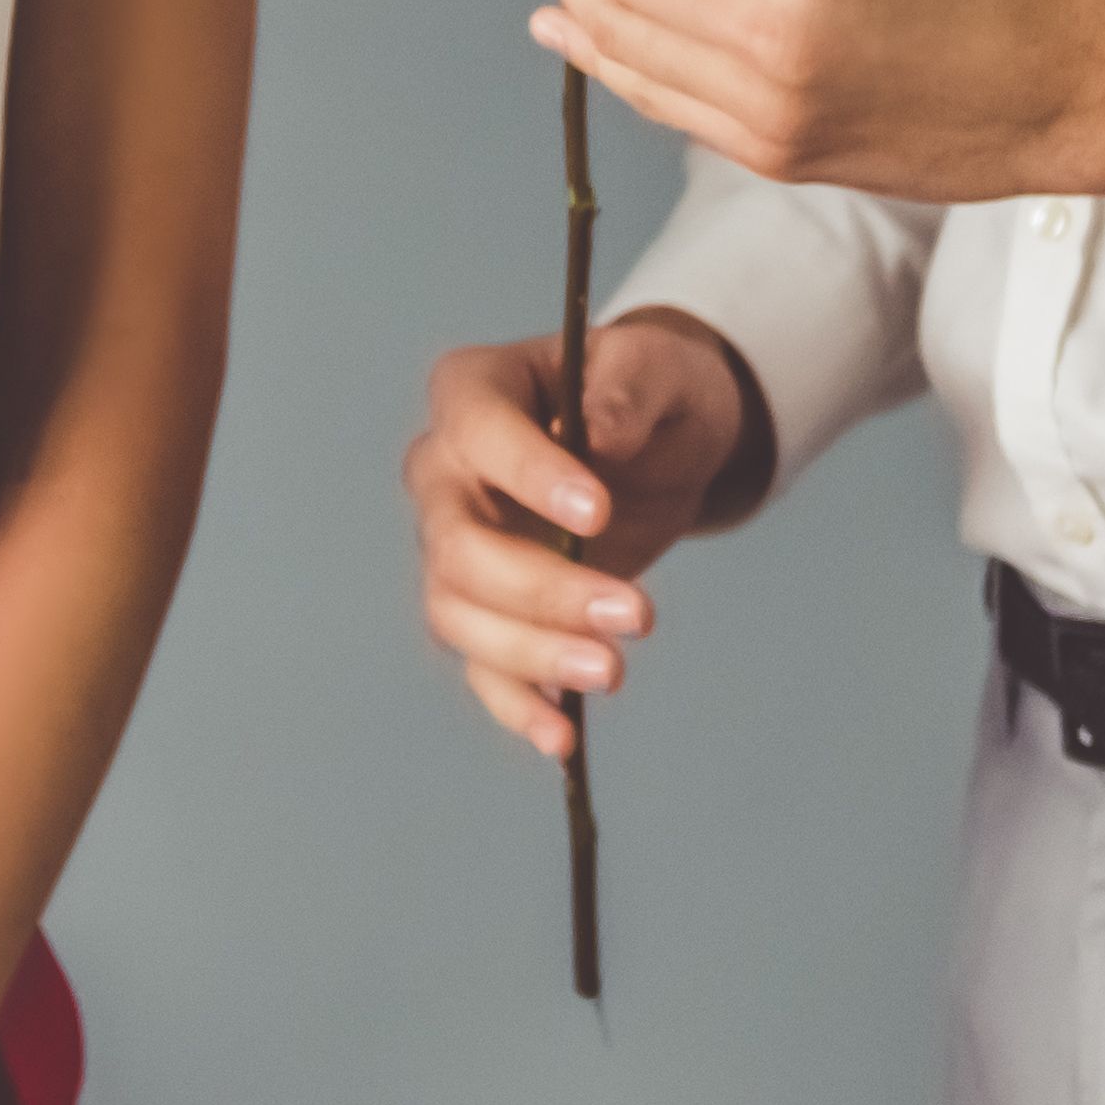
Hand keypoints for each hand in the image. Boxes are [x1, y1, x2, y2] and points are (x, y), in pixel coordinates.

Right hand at [404, 305, 774, 761]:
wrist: (659, 446)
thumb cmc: (648, 390)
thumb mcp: (656, 367)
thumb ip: (627, 388)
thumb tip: (599, 436)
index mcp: (471, 392)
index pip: (478, 434)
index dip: (529, 477)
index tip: (598, 514)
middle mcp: (444, 474)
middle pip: (458, 545)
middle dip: (542, 590)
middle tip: (637, 614)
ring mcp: (455, 548)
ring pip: (459, 614)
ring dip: (531, 653)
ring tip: (613, 672)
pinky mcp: (487, 609)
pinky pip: (480, 665)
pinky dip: (515, 704)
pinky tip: (563, 736)